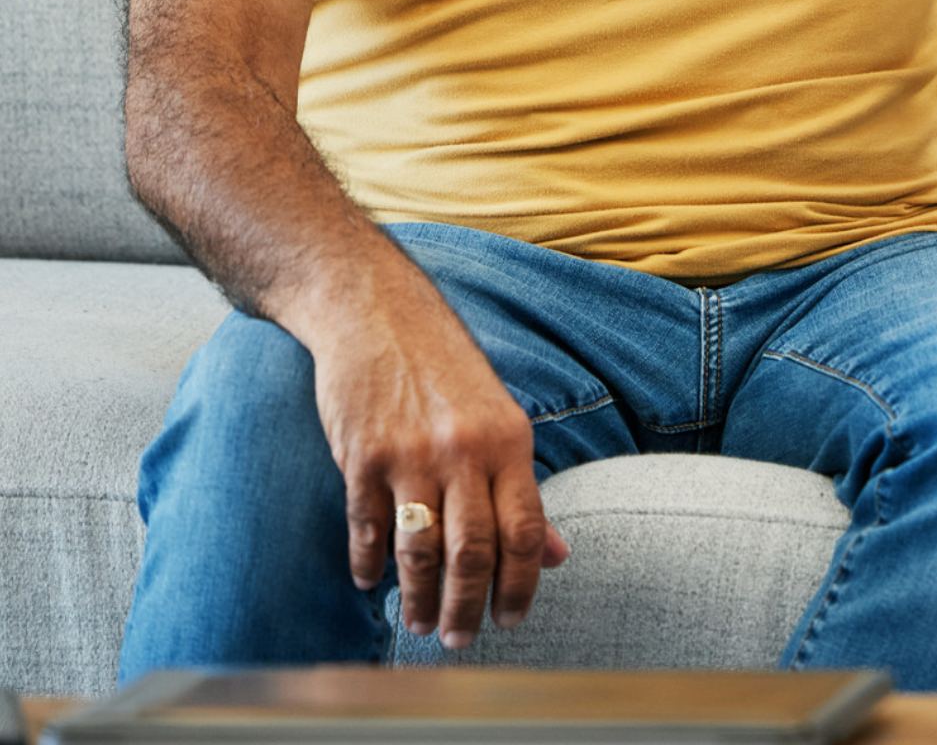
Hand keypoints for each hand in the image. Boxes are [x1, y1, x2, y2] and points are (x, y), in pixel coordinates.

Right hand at [308, 276, 569, 647]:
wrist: (378, 313)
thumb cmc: (444, 369)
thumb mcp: (499, 418)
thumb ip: (521, 488)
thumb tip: (557, 554)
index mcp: (510, 440)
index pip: (526, 530)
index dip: (522, 584)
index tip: (512, 618)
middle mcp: (465, 450)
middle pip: (473, 551)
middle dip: (468, 607)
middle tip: (461, 639)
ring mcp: (411, 455)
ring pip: (420, 550)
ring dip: (419, 598)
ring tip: (419, 623)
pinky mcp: (361, 457)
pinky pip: (368, 529)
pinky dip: (370, 564)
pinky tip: (372, 582)